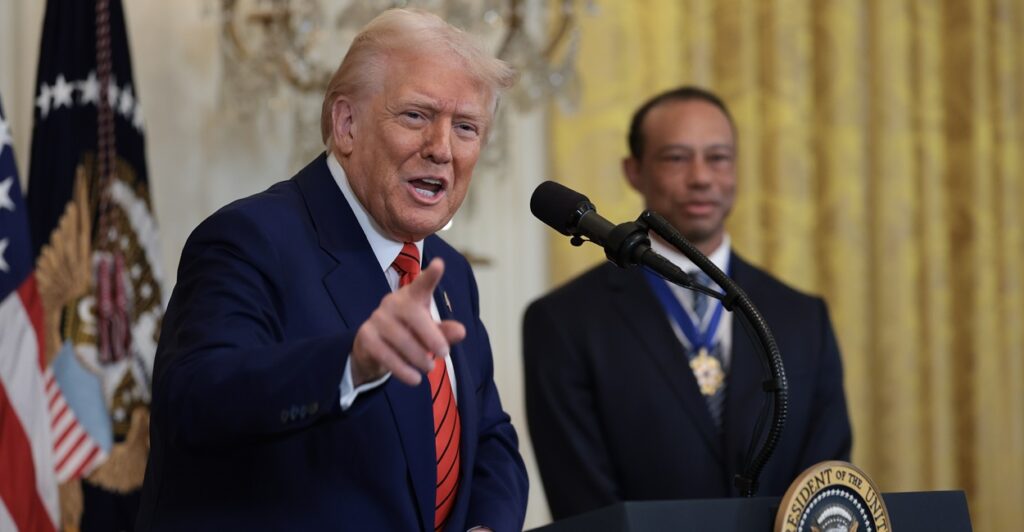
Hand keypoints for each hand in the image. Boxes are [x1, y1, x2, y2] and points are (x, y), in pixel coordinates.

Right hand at [351, 258, 465, 386]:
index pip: (422, 284)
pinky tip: (415, 379)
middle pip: (414, 315)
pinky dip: (403, 369)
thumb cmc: (408, 336)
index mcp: (411, 297)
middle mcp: (392, 303)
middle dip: (432, 336)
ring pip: (401, 338)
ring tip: (429, 368)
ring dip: (419, 357)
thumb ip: (445, 332)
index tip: (440, 264)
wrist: (373, 351)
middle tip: (445, 354)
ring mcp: (377, 318)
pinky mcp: (365, 336)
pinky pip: (386, 354)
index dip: (431, 275)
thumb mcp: (430, 335)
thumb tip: (461, 331)